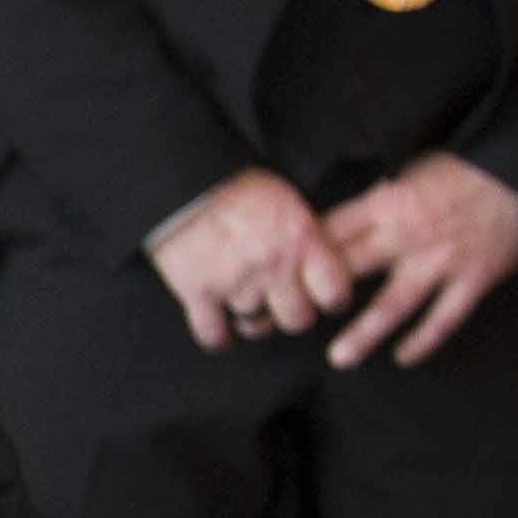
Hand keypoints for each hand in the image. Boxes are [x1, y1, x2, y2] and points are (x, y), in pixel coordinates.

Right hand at [146, 167, 353, 352]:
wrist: (182, 179)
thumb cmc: (236, 184)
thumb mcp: (288, 200)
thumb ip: (308, 236)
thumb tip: (323, 263)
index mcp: (301, 239)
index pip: (335, 294)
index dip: (329, 301)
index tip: (321, 299)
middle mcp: (273, 265)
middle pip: (297, 320)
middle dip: (290, 315)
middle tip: (280, 305)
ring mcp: (234, 281)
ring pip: (255, 325)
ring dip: (250, 319)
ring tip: (243, 304)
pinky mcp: (197, 290)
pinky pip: (213, 333)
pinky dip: (217, 338)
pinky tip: (219, 333)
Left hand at [314, 151, 517, 370]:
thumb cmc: (468, 167)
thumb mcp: (411, 168)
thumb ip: (376, 195)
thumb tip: (340, 209)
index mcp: (386, 203)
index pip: (328, 233)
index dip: (298, 258)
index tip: (276, 278)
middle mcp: (407, 235)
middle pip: (349, 271)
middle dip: (317, 299)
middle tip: (292, 324)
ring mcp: (441, 260)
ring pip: (394, 304)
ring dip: (364, 334)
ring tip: (339, 358)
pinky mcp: (474, 278)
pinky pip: (445, 318)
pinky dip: (424, 340)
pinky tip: (403, 357)